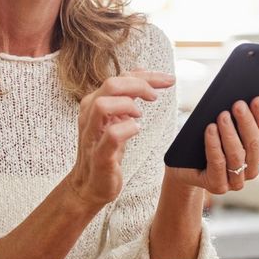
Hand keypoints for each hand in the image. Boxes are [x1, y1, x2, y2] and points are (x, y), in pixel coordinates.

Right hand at [67, 70, 175, 208]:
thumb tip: (143, 73)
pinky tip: (137, 130)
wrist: (90, 184)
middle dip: (139, 85)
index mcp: (94, 102)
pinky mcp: (99, 155)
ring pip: (103, 104)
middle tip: (155, 96)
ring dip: (128, 104)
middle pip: (111, 84)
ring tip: (140, 114)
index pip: (120, 78)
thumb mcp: (117, 118)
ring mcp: (92, 134)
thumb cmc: (106, 150)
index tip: (169, 80)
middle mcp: (89, 114)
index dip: (147, 75)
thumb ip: (126, 96)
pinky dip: (128, 129)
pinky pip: (112, 135)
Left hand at [165, 97, 258, 194]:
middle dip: (246, 122)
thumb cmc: (204, 143)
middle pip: (253, 144)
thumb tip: (240, 99)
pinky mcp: (218, 186)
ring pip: (238, 155)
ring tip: (222, 115)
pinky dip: (215, 144)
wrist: (182, 167)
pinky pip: (218, 163)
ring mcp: (236, 181)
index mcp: (258, 153)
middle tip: (238, 104)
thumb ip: (233, 118)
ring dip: (230, 133)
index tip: (257, 99)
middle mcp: (251, 170)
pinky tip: (210, 129)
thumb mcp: (220, 128)